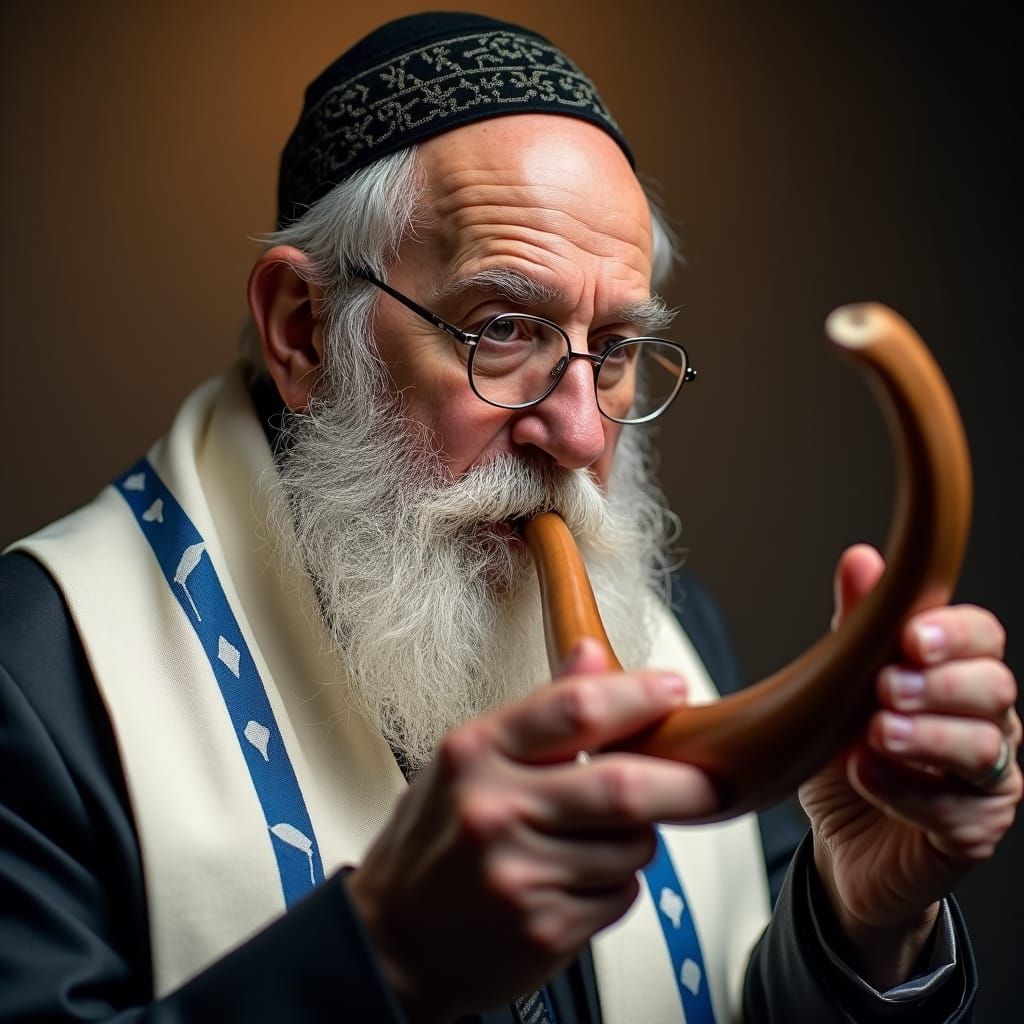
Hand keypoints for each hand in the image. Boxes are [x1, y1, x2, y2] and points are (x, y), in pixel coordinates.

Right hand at [346, 640, 718, 1023]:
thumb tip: (592, 655)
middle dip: (683, 782)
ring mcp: (519, 873)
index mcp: (476, 753)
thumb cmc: (434, 841)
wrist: (391, 941)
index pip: (573, 708)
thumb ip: (537, 712)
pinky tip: (579, 878)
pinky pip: (621, 894)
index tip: (674, 690)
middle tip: (710, 780)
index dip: (637, 695)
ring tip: (600, 838)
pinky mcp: (543, 928)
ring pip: (631, 846)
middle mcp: (495, 810)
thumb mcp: (467, 759)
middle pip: (622, 786)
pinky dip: (619, 881)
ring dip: (638, 838)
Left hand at [800, 545, 1020, 987]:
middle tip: (887, 687)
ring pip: (984, 748)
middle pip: (996, 687)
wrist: (842, 844)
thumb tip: (861, 559)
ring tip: (876, 734)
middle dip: (942, 684)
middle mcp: (986, 722)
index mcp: (957, 674)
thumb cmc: (849, 754)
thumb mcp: (839, 686)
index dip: (953, 634)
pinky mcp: (972, 832)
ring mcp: (987, 781)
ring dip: (926, 736)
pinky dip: (905, 790)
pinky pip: (954, 809)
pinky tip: (866, 775)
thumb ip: (857, 626)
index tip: (908, 638)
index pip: (983, 637)